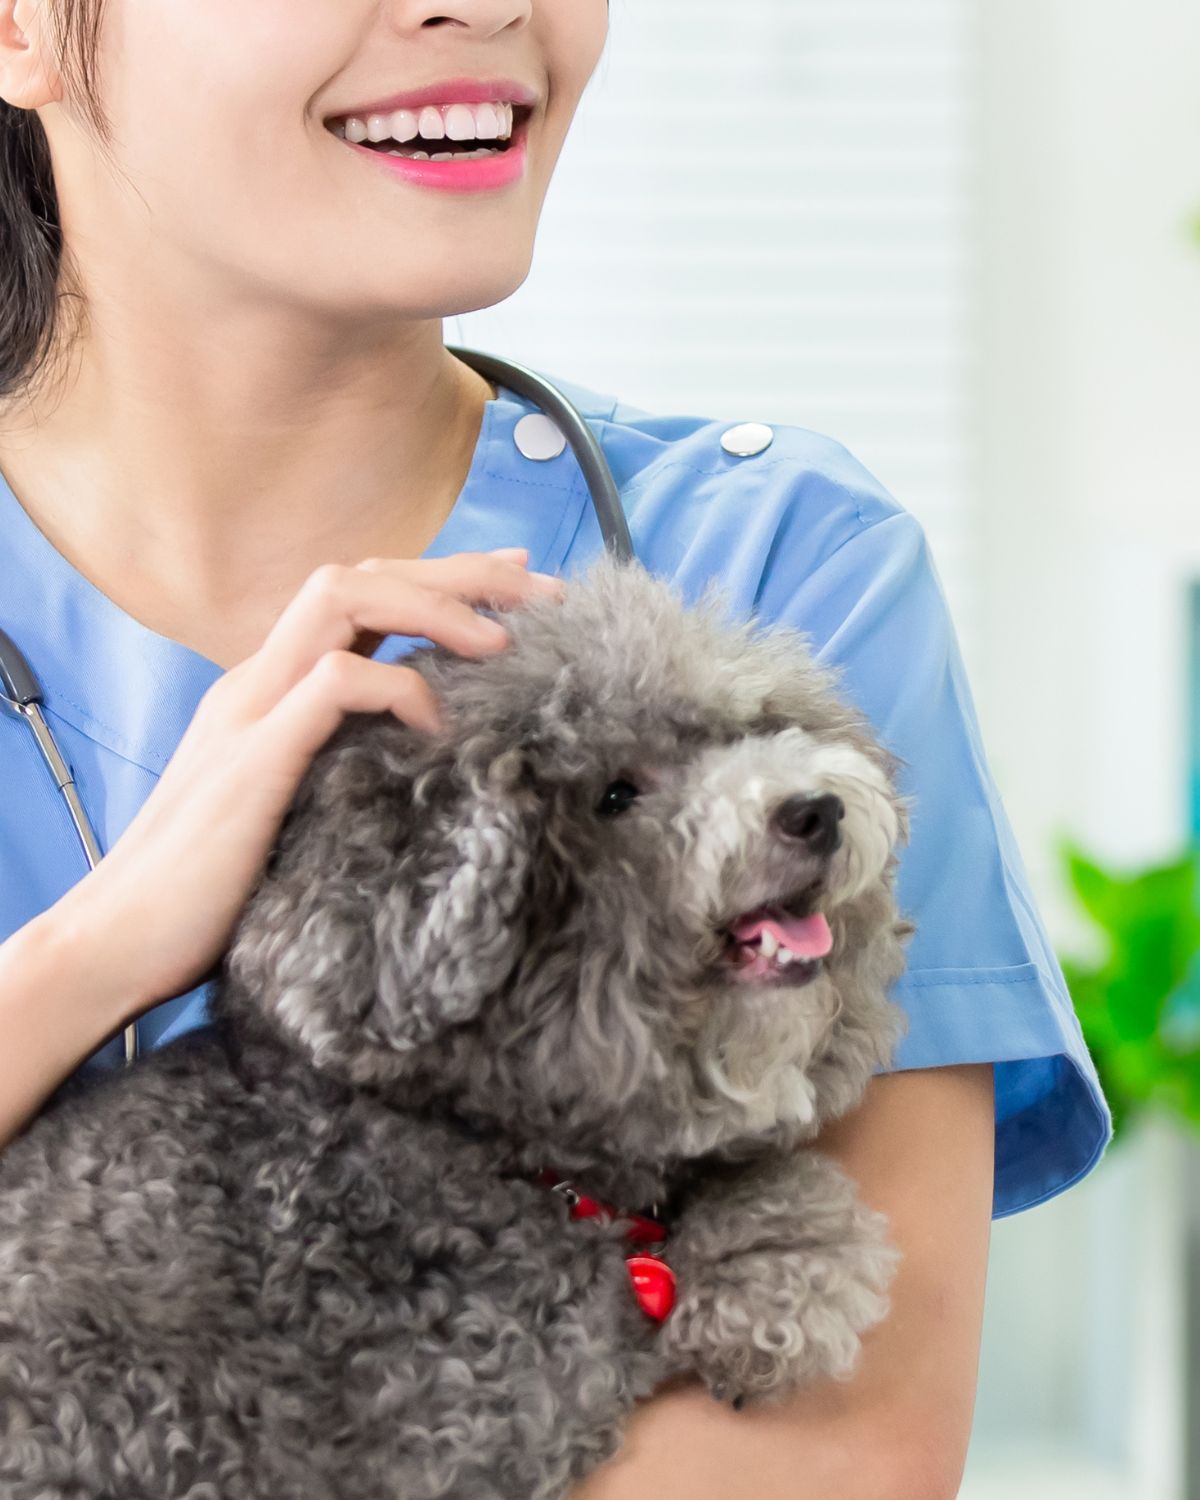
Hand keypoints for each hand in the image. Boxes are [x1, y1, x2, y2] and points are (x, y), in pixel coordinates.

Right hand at [57, 548, 563, 1020]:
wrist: (116, 943)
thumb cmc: (208, 892)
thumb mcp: (292, 809)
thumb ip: (340, 768)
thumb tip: (425, 765)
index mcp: (267, 690)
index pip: (357, 598)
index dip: (439, 581)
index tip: (514, 586)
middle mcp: (257, 682)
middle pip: (359, 577)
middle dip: (457, 572)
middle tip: (539, 587)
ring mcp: (250, 712)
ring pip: (341, 598)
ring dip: (432, 606)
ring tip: (502, 639)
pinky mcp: (253, 758)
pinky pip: (335, 684)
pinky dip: (398, 688)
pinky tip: (440, 724)